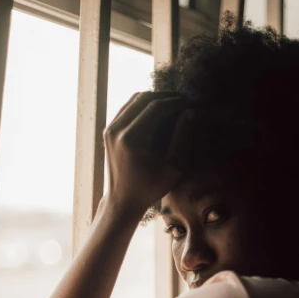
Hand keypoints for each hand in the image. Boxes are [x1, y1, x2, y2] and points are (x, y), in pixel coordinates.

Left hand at [104, 91, 194, 215]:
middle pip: (144, 98)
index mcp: (132, 139)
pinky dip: (143, 105)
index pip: (156, 107)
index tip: (190, 102)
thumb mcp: (173, 168)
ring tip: (173, 103)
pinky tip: (158, 110)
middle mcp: (117, 130)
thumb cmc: (150, 188)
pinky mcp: (108, 130)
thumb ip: (182, 138)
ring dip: (154, 98)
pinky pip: (127, 108)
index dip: (175, 102)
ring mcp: (110, 128)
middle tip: (183, 100)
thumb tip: (189, 111)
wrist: (122, 200)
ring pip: (134, 100)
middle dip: (165, 96)